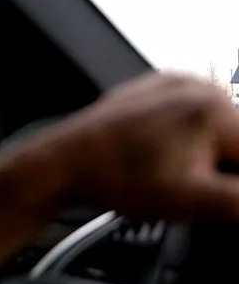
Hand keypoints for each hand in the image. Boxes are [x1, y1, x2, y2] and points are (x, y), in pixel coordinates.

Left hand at [24, 72, 238, 219]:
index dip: (235, 185)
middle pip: (238, 139)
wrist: (62, 164)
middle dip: (224, 168)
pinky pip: (189, 115)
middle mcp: (197, 86)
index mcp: (214, 109)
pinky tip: (160, 157)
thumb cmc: (114, 178)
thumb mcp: (192, 200)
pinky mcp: (155, 87)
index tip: (212, 195)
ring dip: (208, 155)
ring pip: (217, 128)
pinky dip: (187, 138)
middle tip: (188, 187)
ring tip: (168, 173)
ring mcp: (174, 83)